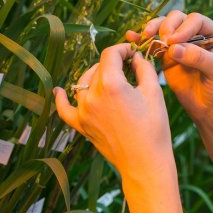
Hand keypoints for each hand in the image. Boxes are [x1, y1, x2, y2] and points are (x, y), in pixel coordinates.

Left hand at [53, 44, 173, 183]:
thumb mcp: (154, 92)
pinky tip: (58, 91)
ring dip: (97, 76)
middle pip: (99, 67)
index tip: (132, 52)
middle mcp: (93, 96)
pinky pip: (65, 110)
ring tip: (111, 79)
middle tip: (129, 67)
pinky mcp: (81, 126)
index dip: (122, 49)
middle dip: (114, 63)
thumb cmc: (154, 128)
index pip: (111, 55)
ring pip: (84, 82)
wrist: (145, 163)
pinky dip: (61, 99)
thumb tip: (136, 57)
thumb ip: (143, 68)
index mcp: (111, 85)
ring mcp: (84, 111)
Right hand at [126, 11, 212, 123]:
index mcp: (212, 32)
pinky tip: (132, 37)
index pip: (195, 20)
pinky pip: (153, 43)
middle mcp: (195, 33)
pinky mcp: (166, 56)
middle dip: (166, 26)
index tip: (174, 41)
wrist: (210, 109)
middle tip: (163, 41)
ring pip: (163, 27)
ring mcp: (180, 44)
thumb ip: (198, 57)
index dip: (183, 28)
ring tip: (145, 35)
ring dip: (152, 28)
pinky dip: (142, 39)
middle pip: (177, 19)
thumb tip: (173, 48)